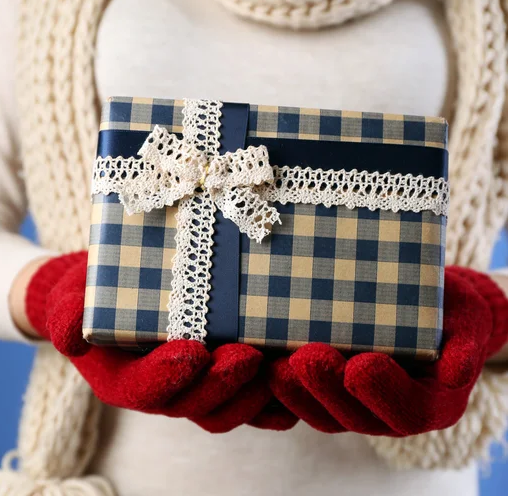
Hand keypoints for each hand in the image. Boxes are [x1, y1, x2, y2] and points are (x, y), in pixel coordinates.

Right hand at [24, 252, 296, 431]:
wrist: (115, 293)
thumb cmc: (94, 295)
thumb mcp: (72, 297)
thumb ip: (68, 314)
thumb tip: (70, 332)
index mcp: (124, 379)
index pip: (145, 390)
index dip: (168, 377)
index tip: (192, 351)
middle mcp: (163, 391)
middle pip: (196, 407)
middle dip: (224, 386)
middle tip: (250, 356)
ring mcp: (195, 387)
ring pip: (228, 409)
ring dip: (256, 396)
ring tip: (280, 365)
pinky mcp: (221, 376)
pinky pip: (251, 399)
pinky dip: (275, 397)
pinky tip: (295, 372)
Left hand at [269, 266, 507, 435]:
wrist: (428, 311)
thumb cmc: (449, 315)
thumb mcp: (466, 324)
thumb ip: (463, 349)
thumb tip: (455, 372)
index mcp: (430, 403)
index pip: (408, 409)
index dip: (383, 393)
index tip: (361, 365)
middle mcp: (389, 412)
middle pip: (356, 416)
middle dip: (327, 389)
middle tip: (305, 358)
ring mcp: (356, 406)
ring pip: (323, 414)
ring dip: (296, 393)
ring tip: (275, 365)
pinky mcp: (328, 393)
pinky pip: (303, 401)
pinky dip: (281, 389)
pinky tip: (262, 364)